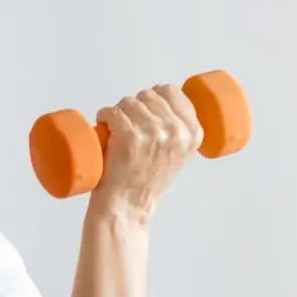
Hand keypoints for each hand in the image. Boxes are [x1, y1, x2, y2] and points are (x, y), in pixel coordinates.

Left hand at [90, 84, 203, 221]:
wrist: (128, 205)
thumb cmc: (148, 180)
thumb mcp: (178, 154)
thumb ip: (180, 128)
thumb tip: (166, 95)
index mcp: (192, 133)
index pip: (173, 91)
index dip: (154, 97)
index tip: (146, 111)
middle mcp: (176, 131)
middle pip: (148, 95)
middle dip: (134, 106)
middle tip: (129, 127)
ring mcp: (153, 132)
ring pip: (128, 101)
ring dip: (118, 112)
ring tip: (117, 132)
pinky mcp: (129, 136)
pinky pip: (112, 111)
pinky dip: (104, 116)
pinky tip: (104, 126)